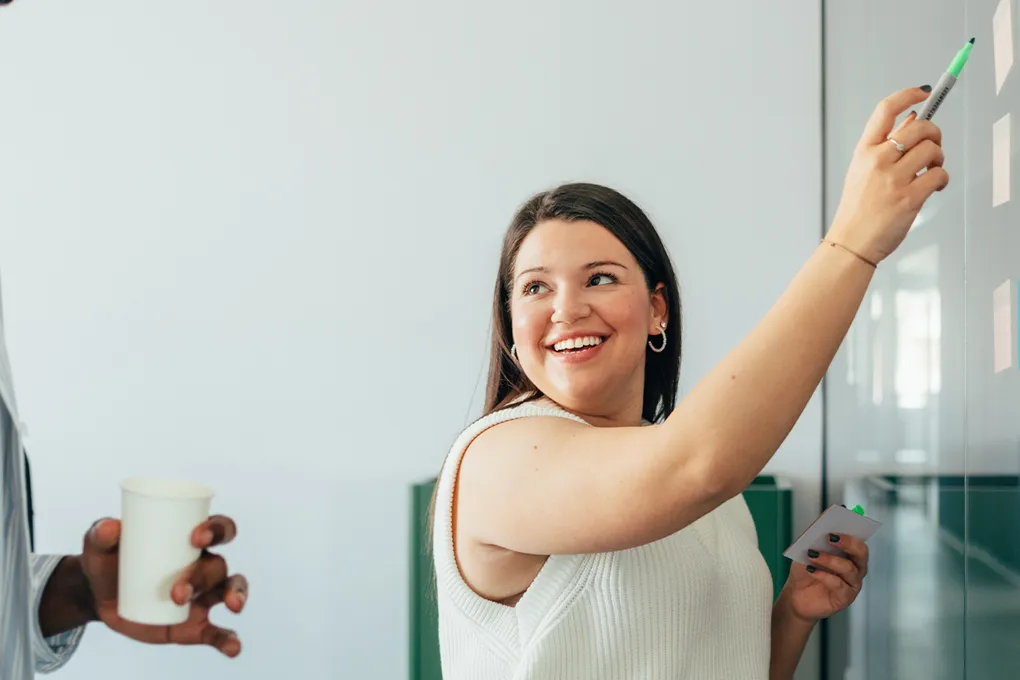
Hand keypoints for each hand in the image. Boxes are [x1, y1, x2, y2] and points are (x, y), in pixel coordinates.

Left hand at [80, 516, 246, 656]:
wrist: (98, 597)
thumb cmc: (107, 561)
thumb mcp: (99, 545)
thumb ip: (100, 534)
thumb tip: (110, 527)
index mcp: (190, 540)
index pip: (218, 528)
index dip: (217, 530)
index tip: (198, 538)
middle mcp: (203, 565)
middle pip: (218, 565)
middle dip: (203, 577)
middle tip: (177, 593)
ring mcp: (201, 596)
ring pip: (227, 590)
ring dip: (233, 595)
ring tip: (231, 605)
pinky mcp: (194, 625)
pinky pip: (217, 632)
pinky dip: (228, 639)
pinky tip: (234, 647)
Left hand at [781, 532, 868, 622]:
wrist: (796, 594)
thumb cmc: (805, 570)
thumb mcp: (806, 550)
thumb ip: (814, 538)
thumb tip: (818, 525)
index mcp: (850, 554)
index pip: (858, 540)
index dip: (851, 532)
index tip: (839, 524)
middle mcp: (856, 568)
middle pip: (861, 553)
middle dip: (848, 543)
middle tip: (830, 537)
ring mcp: (852, 584)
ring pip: (848, 568)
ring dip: (829, 559)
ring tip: (812, 554)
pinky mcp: (845, 598)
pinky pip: (839, 585)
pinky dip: (824, 575)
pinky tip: (811, 570)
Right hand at [827, 86, 949, 264]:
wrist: (851, 242)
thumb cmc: (858, 210)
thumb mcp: (863, 172)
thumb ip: (887, 145)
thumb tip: (913, 119)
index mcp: (864, 152)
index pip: (885, 110)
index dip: (908, 95)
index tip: (924, 93)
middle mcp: (877, 161)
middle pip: (919, 127)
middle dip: (935, 133)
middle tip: (933, 146)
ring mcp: (893, 180)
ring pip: (933, 150)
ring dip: (939, 159)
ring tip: (931, 171)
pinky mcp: (909, 198)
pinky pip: (939, 175)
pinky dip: (942, 179)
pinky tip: (934, 187)